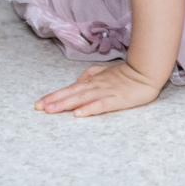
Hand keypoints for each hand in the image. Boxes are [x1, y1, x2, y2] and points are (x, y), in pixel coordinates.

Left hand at [35, 61, 163, 116]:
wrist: (146, 71)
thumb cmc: (126, 73)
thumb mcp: (104, 71)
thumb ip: (89, 75)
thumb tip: (77, 82)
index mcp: (92, 81)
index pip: (69, 89)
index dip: (54, 96)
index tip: (39, 103)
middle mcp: (95, 86)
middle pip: (71, 94)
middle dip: (54, 101)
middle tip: (39, 107)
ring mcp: (105, 93)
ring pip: (81, 99)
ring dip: (65, 104)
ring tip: (51, 110)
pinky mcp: (116, 100)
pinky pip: (100, 105)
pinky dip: (89, 109)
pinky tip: (78, 114)